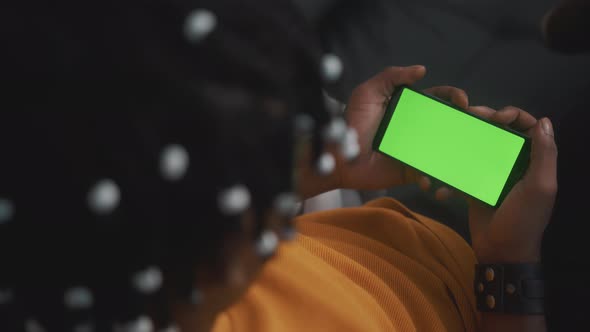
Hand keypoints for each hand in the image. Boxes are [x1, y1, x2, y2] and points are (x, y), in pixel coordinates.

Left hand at [340, 66, 468, 191]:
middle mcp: (416, 127)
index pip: (439, 98)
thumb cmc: (352, 123)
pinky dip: (439, 174)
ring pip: (447, 147)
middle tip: (481, 122)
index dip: (454, 97)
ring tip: (472, 148)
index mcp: (409, 108)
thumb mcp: (368, 92)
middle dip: (470, 121)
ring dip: (462, 148)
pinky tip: (440, 171)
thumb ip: (391, 76)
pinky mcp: (412, 170)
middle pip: (450, 122)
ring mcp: (416, 149)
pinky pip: (432, 173)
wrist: (340, 157)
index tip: (462, 101)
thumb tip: (421, 69)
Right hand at [466, 106, 557, 262]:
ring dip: (466, 139)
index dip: (513, 115)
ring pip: (480, 147)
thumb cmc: (523, 219)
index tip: (495, 116)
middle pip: (501, 132)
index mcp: (534, 162)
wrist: (500, 251)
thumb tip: (544, 121)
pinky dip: (453, 170)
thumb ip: (545, 155)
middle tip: (468, 115)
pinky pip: (464, 170)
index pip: (527, 127)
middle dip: (485, 120)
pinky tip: (445, 174)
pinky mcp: (475, 186)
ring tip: (451, 135)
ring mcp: (494, 174)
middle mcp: (515, 164)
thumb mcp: (539, 187)